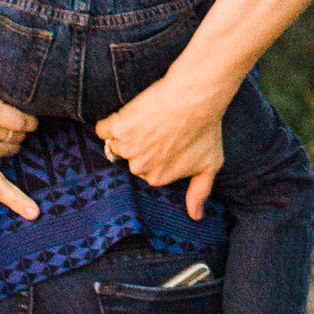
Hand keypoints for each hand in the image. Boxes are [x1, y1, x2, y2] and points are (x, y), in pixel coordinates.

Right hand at [97, 68, 237, 219]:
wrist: (196, 97)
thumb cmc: (206, 130)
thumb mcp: (210, 165)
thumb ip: (200, 193)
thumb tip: (196, 216)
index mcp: (157, 178)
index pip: (147, 169)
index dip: (157, 152)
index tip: (166, 139)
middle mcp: (139, 167)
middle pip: (131, 158)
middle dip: (141, 145)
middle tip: (159, 128)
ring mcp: (127, 147)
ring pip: (116, 143)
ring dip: (126, 133)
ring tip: (147, 120)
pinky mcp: (117, 126)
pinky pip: (103, 129)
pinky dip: (111, 123)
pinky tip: (128, 115)